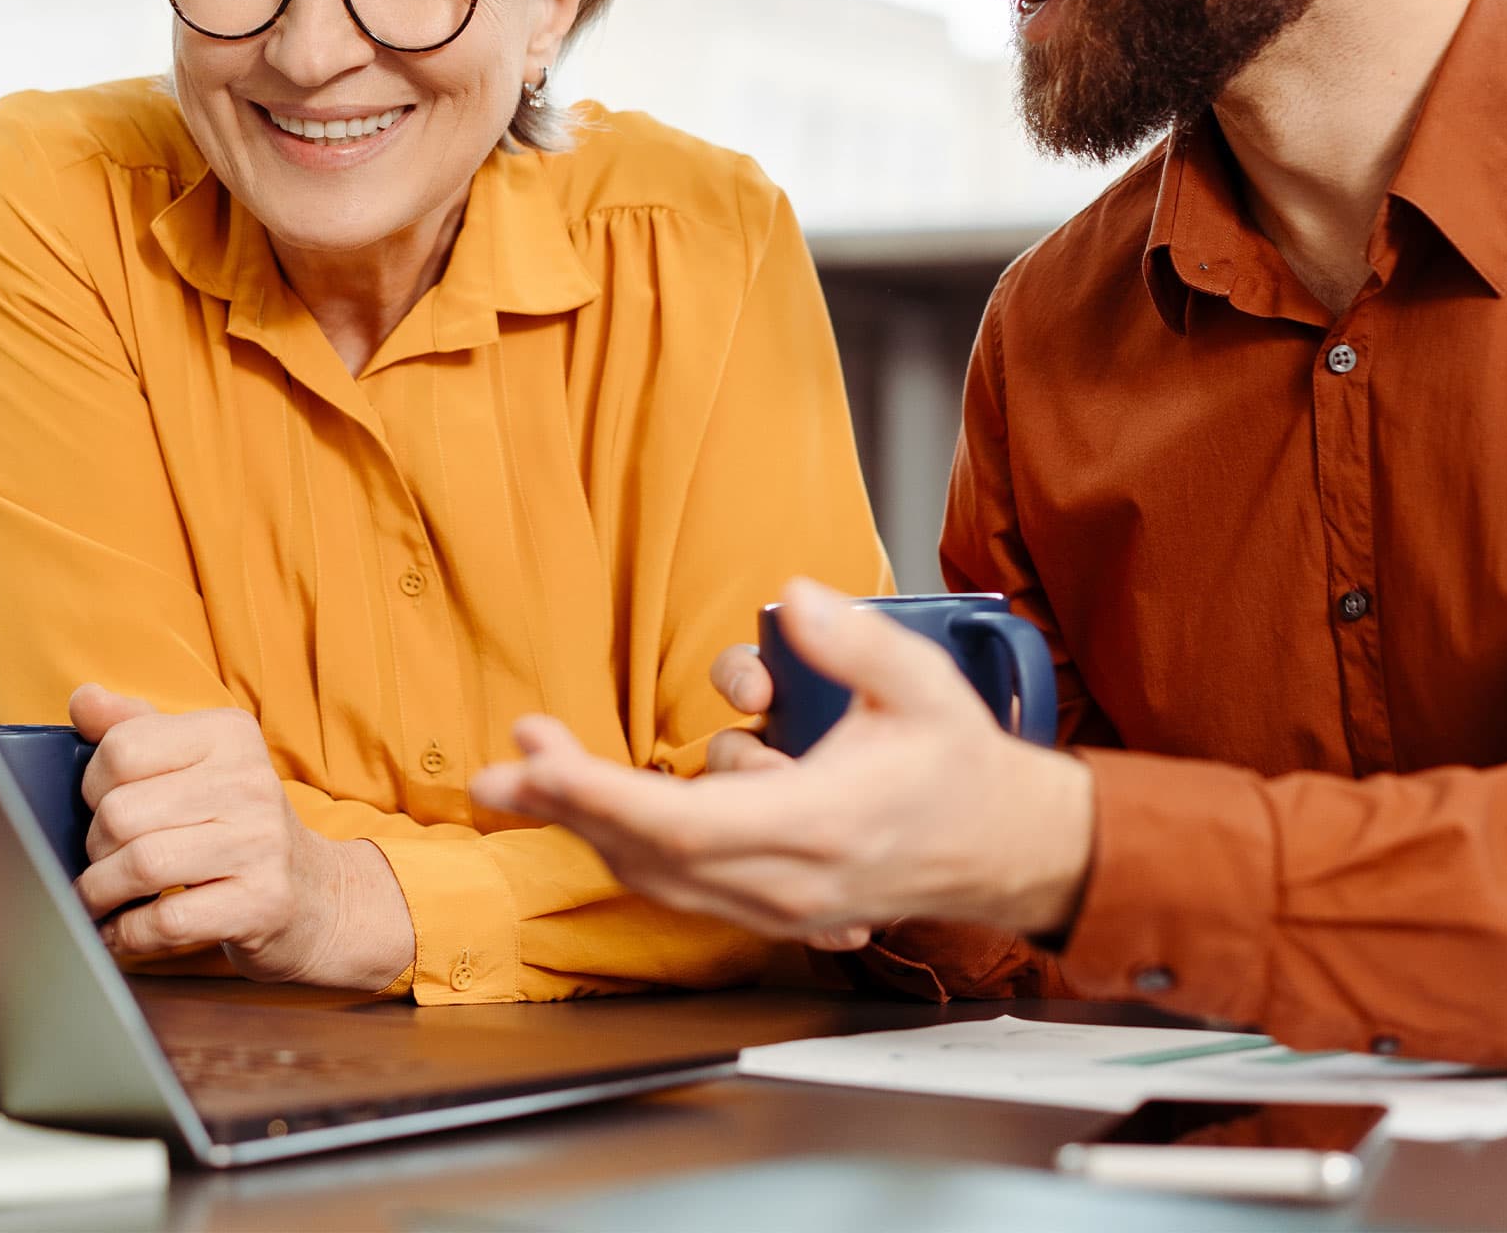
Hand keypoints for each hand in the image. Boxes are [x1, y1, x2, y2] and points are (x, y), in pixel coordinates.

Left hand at [69, 685, 413, 990]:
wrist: (314, 891)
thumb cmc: (235, 822)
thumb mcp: (195, 761)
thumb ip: (136, 728)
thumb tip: (84, 699)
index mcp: (230, 733)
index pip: (122, 748)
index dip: (92, 786)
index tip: (103, 807)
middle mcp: (250, 781)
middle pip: (121, 812)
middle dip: (95, 847)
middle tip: (103, 861)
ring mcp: (260, 843)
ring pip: (139, 865)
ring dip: (101, 894)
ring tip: (100, 899)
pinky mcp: (261, 902)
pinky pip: (166, 921)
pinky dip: (127, 934)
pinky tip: (123, 930)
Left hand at [471, 579, 1092, 944]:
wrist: (1006, 848)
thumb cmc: (959, 765)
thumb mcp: (920, 686)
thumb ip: (853, 642)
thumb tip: (794, 598)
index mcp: (818, 828)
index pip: (683, 827)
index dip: (599, 797)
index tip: (541, 764)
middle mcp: (787, 882)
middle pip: (648, 859)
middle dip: (567, 810)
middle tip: (500, 770)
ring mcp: (778, 905)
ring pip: (656, 877)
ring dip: (588, 822)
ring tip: (532, 768)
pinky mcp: (772, 907)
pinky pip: (679, 880)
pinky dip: (629, 839)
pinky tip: (599, 794)